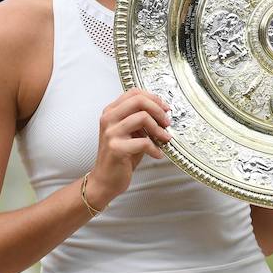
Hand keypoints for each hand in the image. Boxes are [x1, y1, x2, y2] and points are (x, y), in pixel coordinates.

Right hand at [87, 88, 171, 208]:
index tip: (165, 108)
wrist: (105, 180)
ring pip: (142, 118)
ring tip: (165, 139)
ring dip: (159, 130)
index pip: (134, 93)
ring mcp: (111, 133)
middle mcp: (108, 119)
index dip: (153, 98)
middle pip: (138, 101)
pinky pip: (143, 142)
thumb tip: (163, 112)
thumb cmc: (121, 156)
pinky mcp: (116, 148)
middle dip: (158, 110)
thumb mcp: (129, 132)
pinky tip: (157, 154)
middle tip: (167, 122)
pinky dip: (155, 148)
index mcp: (111, 111)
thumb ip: (140, 119)